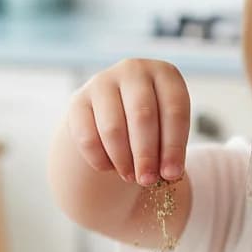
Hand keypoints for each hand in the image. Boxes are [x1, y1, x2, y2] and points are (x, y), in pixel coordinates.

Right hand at [67, 59, 190, 185]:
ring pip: (113, 128)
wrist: (115, 110)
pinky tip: (110, 168)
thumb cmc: (152, 123)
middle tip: (147, 181)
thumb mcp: (167, 128)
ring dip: (123, 159)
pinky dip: (100, 159)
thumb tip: (168, 174)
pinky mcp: (78, 100)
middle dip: (146, 154)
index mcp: (164, 74)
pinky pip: (87, 136)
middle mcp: (133, 70)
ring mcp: (102, 82)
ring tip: (130, 177)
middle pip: (142, 116)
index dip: (174, 146)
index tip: (172, 175)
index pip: (174, 110)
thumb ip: (170, 149)